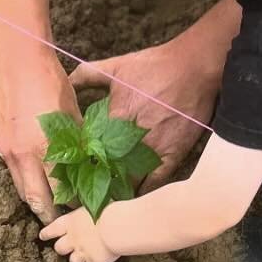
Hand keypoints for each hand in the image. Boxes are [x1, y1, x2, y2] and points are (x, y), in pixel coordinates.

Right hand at [0, 39, 79, 222]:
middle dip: (49, 215)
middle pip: (34, 200)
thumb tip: (90, 162)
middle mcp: (22, 154)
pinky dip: (24, 179)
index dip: (72, 204)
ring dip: (35, 199)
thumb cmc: (50, 81)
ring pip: (20, 188)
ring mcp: (7, 149)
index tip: (84, 210)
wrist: (17, 60)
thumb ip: (78, 141)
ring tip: (51, 205)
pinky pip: (11, 170)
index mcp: (44, 147)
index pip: (59, 190)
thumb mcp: (71, 112)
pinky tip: (37, 177)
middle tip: (62, 222)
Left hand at [39, 206, 119, 261]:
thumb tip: (94, 202)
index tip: (42, 236)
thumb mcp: (95, 203)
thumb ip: (90, 208)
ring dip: (78, 259)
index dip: (47, 233)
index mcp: (71, 221)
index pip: (53, 228)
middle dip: (63, 248)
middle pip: (60, 248)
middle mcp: (74, 238)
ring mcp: (83, 252)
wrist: (116, 226)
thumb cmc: (108, 210)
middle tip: (69, 246)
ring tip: (87, 255)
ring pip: (74, 261)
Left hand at [69, 10, 232, 187]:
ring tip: (107, 196)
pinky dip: (143, 191)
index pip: (88, 152)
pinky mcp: (174, 155)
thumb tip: (67, 82)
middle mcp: (132, 139)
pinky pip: (155, 183)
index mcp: (114, 118)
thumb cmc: (154, 66)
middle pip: (106, 172)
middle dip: (95, 181)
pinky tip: (133, 195)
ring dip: (117, 190)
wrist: (193, 67)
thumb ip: (86, 76)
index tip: (73, 170)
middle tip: (86, 189)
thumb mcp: (116, 67)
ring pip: (129, 182)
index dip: (78, 163)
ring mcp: (155, 149)